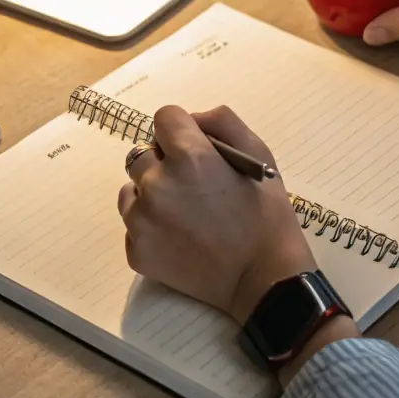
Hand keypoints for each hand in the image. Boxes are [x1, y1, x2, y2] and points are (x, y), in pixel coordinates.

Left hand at [118, 105, 315, 325]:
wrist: (262, 280)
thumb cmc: (266, 214)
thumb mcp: (260, 153)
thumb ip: (223, 122)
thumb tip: (192, 120)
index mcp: (188, 157)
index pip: (164, 117)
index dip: (182, 130)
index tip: (196, 149)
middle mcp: (157, 184)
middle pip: (143, 153)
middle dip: (164, 162)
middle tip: (192, 186)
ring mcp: (142, 220)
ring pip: (132, 189)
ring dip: (151, 193)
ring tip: (183, 213)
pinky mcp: (136, 251)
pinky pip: (132, 224)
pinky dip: (150, 226)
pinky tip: (178, 237)